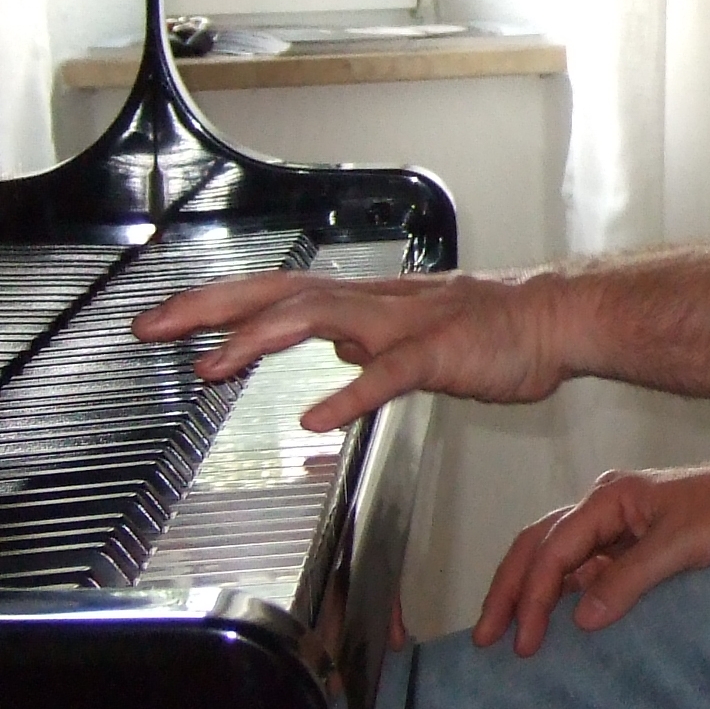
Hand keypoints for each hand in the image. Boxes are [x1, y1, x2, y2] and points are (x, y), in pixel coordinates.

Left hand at [132, 269, 566, 434]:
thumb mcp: (412, 334)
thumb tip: (332, 348)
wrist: (557, 319)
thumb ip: (367, 341)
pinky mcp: (441, 352)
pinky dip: (350, 392)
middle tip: (152, 327)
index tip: (162, 321)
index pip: (275, 293)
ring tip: (212, 365)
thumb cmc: (493, 331)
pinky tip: (317, 415)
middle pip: (279, 293)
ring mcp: (407, 324)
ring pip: (321, 317)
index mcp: (366, 302)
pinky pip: (390, 373)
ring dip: (260, 339)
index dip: (214, 302)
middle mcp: (376, 303)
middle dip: (209, 307)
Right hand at [472, 431, 709, 656]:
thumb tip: (580, 619)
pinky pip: (586, 570)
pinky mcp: (635, 544)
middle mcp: (605, 506)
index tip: (522, 642)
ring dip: (532, 592)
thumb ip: (629, 579)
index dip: (531, 596)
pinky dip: (564, 594)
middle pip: (539, 546)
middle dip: (509, 589)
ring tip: (509, 635)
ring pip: (558, 557)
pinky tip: (557, 623)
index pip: (553, 549)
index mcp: (608, 497)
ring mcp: (619, 525)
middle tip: (486, 638)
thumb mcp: (682, 546)